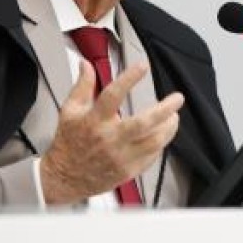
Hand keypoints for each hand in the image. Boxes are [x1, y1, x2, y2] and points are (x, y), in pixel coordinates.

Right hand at [39, 60, 183, 204]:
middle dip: (165, 109)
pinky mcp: (128, 170)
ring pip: (154, 141)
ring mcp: (120, 156)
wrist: (64, 177)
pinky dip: (160, 144)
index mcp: (94, 120)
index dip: (129, 78)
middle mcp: (109, 138)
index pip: (113, 95)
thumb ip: (82, 86)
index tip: (143, 66)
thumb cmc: (68, 143)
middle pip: (143, 123)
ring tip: (173, 117)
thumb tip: (86, 65)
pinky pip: (152, 156)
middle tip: (177, 99)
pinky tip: (161, 135)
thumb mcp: (70, 110)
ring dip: (168, 127)